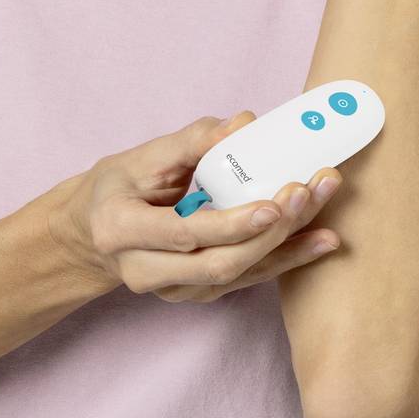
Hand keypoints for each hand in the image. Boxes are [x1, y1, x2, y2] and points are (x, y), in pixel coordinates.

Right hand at [51, 111, 345, 303]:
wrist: (93, 235)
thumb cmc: (117, 190)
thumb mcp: (140, 157)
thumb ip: (192, 141)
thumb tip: (244, 123)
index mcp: (120, 230)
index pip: (182, 234)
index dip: (231, 224)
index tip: (273, 203)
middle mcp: (143, 271)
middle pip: (218, 263)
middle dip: (270, 233)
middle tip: (307, 194)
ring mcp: (172, 290)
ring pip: (238, 275)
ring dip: (287, 246)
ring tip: (325, 214)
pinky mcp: (196, 294)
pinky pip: (247, 280)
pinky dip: (287, 260)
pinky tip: (321, 240)